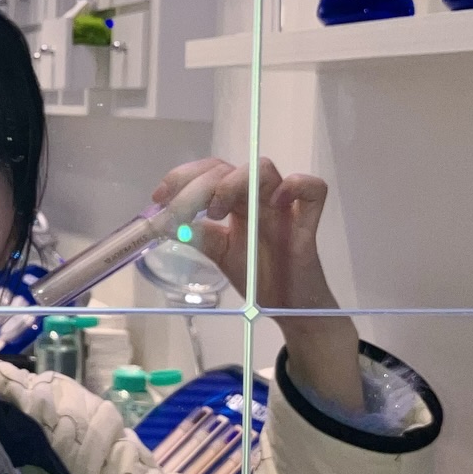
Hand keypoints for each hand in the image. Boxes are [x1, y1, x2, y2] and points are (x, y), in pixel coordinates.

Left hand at [152, 158, 362, 414]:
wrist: (286, 306)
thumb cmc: (257, 275)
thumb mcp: (219, 252)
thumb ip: (196, 235)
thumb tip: (162, 223)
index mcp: (236, 200)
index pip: (210, 171)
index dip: (183, 177)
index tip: (159, 198)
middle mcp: (258, 196)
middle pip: (229, 167)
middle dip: (199, 185)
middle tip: (183, 212)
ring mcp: (284, 205)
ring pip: (263, 168)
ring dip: (234, 183)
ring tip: (218, 213)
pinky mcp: (308, 220)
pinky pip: (313, 188)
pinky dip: (294, 187)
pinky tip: (274, 204)